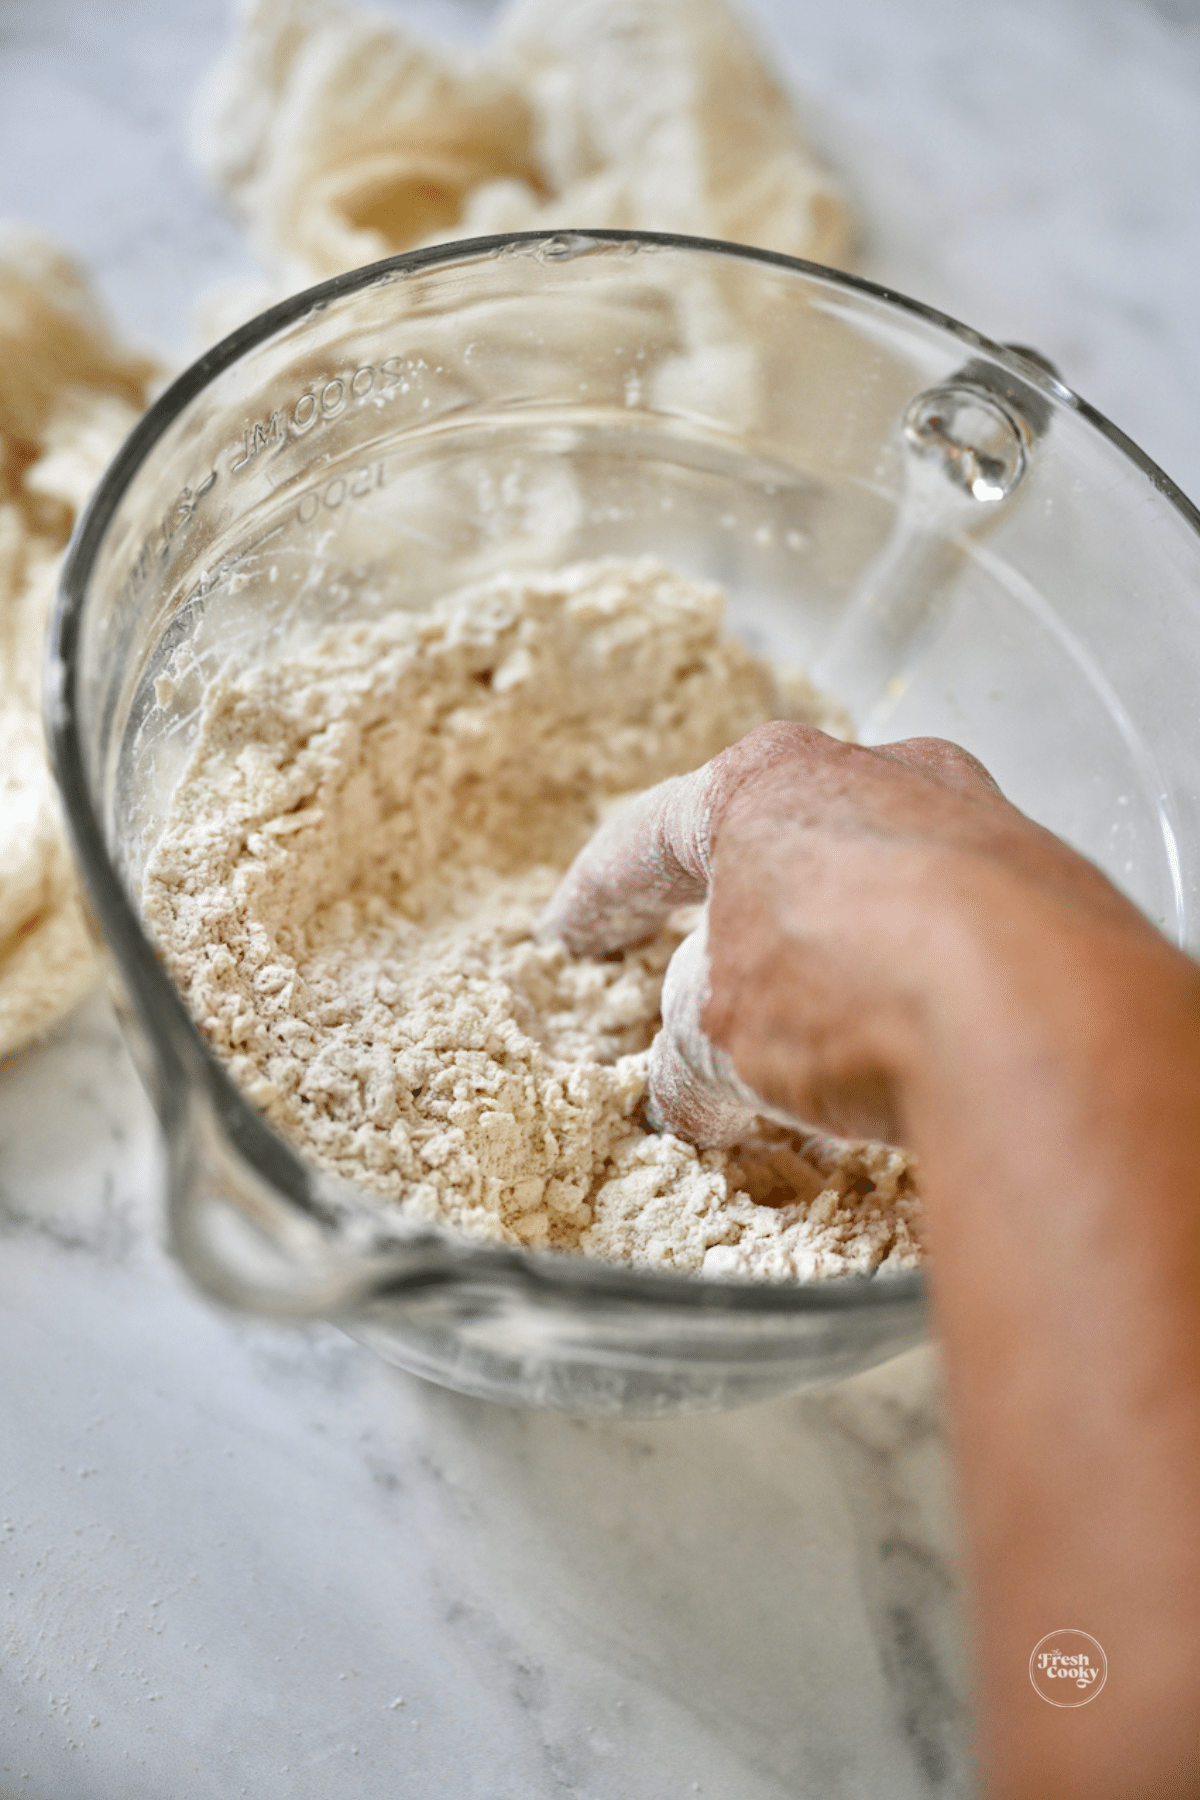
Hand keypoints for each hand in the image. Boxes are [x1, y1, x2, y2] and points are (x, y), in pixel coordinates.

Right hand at [542, 719, 1149, 1149]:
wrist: (1040, 1019)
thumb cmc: (851, 991)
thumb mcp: (723, 1039)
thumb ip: (690, 1060)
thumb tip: (692, 1093)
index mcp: (766, 784)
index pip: (652, 838)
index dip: (600, 896)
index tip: (572, 933)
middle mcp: (876, 774)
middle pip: (778, 849)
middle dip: (739, 922)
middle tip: (706, 979)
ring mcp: (975, 819)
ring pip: (877, 884)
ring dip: (838, 954)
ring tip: (820, 1040)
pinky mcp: (1052, 882)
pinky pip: (960, 927)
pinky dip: (921, 979)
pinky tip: (914, 1046)